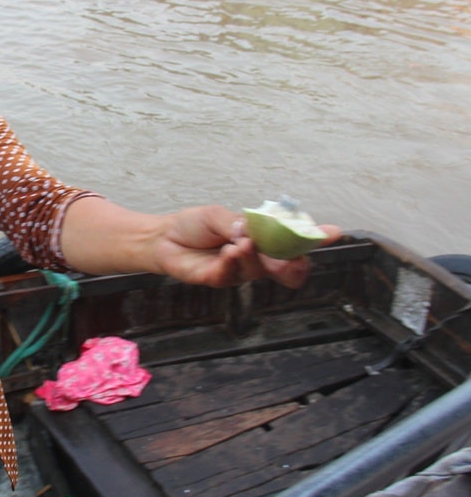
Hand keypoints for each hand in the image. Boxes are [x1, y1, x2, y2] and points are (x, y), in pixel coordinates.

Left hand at [157, 205, 341, 288]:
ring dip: (254, 256)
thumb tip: (253, 232)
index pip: (293, 241)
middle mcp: (256, 259)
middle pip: (287, 268)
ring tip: (240, 242)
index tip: (332, 233)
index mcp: (263, 240)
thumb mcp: (220, 216)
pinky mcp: (218, 280)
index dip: (314, 238)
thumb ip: (240, 224)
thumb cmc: (195, 225)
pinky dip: (233, 262)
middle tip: (294, 260)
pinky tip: (230, 250)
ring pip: (259, 270)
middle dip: (294, 265)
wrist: (163, 237)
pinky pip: (232, 275)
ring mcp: (239, 272)